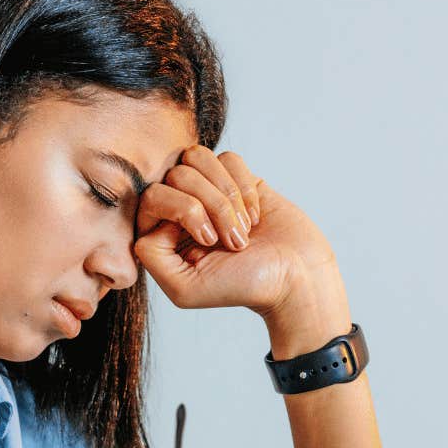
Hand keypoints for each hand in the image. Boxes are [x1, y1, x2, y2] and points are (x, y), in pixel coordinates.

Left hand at [131, 146, 337, 316]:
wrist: (296, 278)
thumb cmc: (243, 288)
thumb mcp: (184, 288)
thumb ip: (151, 256)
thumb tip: (152, 217)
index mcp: (163, 234)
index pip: (151, 196)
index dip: (181, 211)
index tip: (207, 242)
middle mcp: (183, 209)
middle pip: (177, 174)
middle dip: (210, 206)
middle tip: (232, 240)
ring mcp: (210, 191)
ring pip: (199, 158)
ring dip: (227, 196)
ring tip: (243, 228)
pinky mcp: (240, 180)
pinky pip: (229, 158)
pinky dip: (245, 188)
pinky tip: (255, 216)